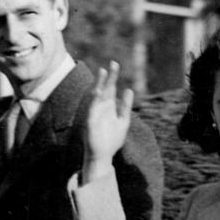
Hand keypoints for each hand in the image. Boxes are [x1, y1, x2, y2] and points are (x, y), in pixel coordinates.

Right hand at [83, 61, 133, 180]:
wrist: (103, 156)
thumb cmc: (112, 140)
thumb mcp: (123, 121)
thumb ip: (125, 106)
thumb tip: (129, 90)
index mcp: (109, 107)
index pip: (110, 88)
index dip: (112, 77)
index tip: (115, 64)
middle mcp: (101, 108)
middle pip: (105, 89)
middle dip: (108, 77)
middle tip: (113, 63)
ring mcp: (95, 114)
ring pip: (97, 96)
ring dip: (99, 84)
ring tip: (103, 72)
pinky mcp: (90, 123)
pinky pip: (91, 110)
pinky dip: (94, 101)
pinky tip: (97, 92)